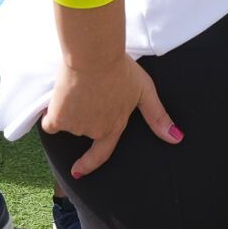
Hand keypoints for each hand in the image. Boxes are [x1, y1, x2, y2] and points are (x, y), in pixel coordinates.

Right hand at [43, 52, 180, 177]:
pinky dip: (52, 113)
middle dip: (84, 113)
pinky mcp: (58, 117)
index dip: (89, 165)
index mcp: (114, 127)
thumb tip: (177, 139)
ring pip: (68, 122)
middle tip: (90, 90)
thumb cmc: (121, 69)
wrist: (94, 55)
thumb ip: (158, 116)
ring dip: (69, 110)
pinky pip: (50, 121)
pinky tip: (60, 97)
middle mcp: (94, 131)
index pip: (101, 154)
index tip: (78, 173)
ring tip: (80, 87)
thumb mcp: (144, 91)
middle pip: (84, 129)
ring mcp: (76, 126)